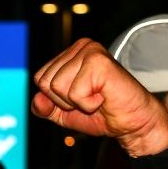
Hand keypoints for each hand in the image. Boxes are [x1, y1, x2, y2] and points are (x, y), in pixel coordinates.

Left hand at [31, 39, 167, 155]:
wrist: (131, 122)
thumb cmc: (100, 114)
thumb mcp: (63, 113)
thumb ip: (44, 107)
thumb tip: (36, 99)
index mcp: (71, 53)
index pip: (40, 79)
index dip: (55, 98)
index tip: (80, 98)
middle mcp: (81, 46)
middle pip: (46, 83)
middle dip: (65, 101)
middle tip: (90, 98)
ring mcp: (91, 51)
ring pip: (57, 87)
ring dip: (77, 102)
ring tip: (97, 97)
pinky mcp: (99, 62)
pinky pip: (74, 93)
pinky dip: (87, 104)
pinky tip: (104, 97)